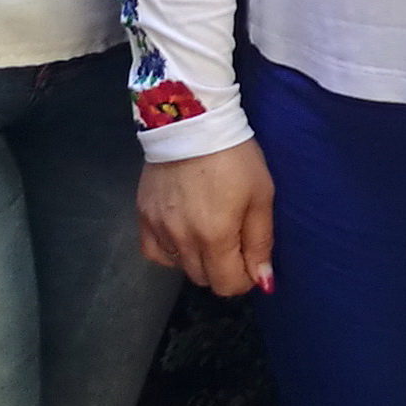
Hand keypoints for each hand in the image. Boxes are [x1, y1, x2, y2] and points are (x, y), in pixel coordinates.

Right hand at [138, 141, 276, 296]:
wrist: (191, 120)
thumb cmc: (235, 157)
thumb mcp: (261, 195)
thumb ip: (260, 242)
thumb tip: (262, 282)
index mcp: (215, 237)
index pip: (228, 286)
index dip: (244, 278)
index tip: (249, 257)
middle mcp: (182, 240)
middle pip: (203, 279)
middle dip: (222, 268)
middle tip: (231, 238)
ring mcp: (158, 228)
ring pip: (180, 267)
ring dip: (197, 259)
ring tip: (207, 228)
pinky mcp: (143, 215)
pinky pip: (153, 252)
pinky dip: (169, 251)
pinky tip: (180, 233)